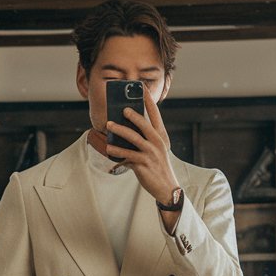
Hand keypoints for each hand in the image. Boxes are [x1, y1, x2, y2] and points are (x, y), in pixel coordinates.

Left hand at [106, 85, 180, 214]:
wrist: (166, 188)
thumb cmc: (157, 166)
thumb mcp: (154, 150)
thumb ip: (143, 138)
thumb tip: (124, 128)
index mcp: (161, 136)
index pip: (155, 114)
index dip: (148, 100)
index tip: (141, 87)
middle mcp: (158, 142)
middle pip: (145, 124)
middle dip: (133, 115)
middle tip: (122, 109)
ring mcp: (151, 153)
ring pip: (134, 138)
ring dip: (120, 130)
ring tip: (109, 125)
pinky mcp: (144, 164)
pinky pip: (128, 155)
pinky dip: (117, 151)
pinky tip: (109, 148)